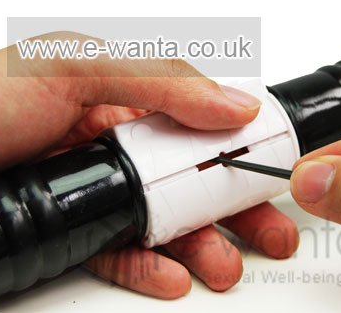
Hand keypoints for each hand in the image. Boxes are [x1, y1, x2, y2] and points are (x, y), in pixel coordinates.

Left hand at [0, 33, 298, 298]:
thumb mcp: (72, 65)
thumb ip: (159, 80)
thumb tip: (235, 103)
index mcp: (122, 97)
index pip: (198, 122)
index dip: (238, 146)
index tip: (270, 169)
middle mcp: (113, 142)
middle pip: (191, 179)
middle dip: (235, 206)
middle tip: (269, 230)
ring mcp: (93, 189)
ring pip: (164, 220)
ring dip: (202, 245)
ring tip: (223, 264)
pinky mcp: (70, 229)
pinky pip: (123, 251)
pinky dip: (152, 267)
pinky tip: (173, 275)